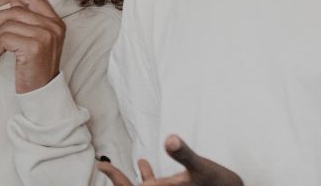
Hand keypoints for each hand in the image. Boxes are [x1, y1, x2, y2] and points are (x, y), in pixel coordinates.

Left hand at [0, 0, 65, 92]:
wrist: (42, 91)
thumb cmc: (35, 66)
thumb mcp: (35, 39)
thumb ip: (27, 19)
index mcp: (55, 21)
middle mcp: (53, 26)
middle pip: (15, 11)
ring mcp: (45, 36)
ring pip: (7, 25)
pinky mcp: (34, 47)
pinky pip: (5, 38)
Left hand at [97, 135, 243, 185]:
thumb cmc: (219, 183)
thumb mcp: (201, 167)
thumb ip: (184, 154)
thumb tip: (171, 140)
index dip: (115, 178)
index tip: (102, 165)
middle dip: (119, 181)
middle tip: (104, 166)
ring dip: (129, 180)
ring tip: (113, 169)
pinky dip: (147, 178)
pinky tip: (143, 163)